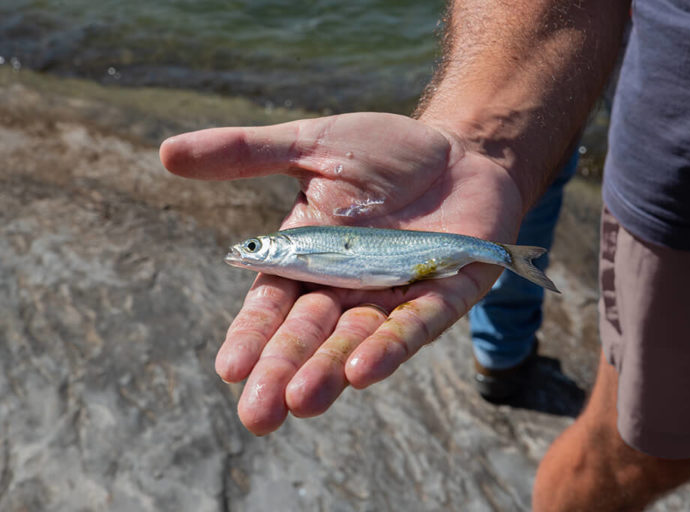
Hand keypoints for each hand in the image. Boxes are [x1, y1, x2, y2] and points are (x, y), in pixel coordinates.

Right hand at [160, 112, 525, 433]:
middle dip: (284, 371)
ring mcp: (396, 294)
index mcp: (311, 259)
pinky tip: (364, 370)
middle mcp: (348, 288)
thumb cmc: (385, 152)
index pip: (273, 305)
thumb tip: (165, 153)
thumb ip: (247, 153)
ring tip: (303, 400)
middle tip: (259, 415)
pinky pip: (417, 324)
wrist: (459, 149)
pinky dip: (392, 346)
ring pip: (359, 340)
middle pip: (311, 335)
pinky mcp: (445, 293)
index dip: (253, 336)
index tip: (230, 368)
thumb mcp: (312, 145)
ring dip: (332, 369)